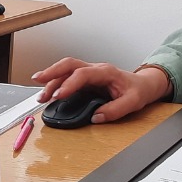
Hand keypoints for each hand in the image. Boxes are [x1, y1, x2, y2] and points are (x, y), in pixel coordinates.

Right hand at [31, 58, 169, 123]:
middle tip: (38, 81)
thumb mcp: (133, 102)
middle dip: (52, 72)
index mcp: (106, 72)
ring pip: (66, 70)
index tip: (58, 96)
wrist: (143, 85)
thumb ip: (115, 110)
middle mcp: (96, 69)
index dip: (69, 84)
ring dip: (51, 80)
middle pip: (70, 64)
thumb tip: (96, 117)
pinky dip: (56, 83)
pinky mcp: (87, 79)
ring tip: (40, 95)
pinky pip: (68, 77)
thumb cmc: (138, 90)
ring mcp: (90, 73)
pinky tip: (49, 92)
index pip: (83, 74)